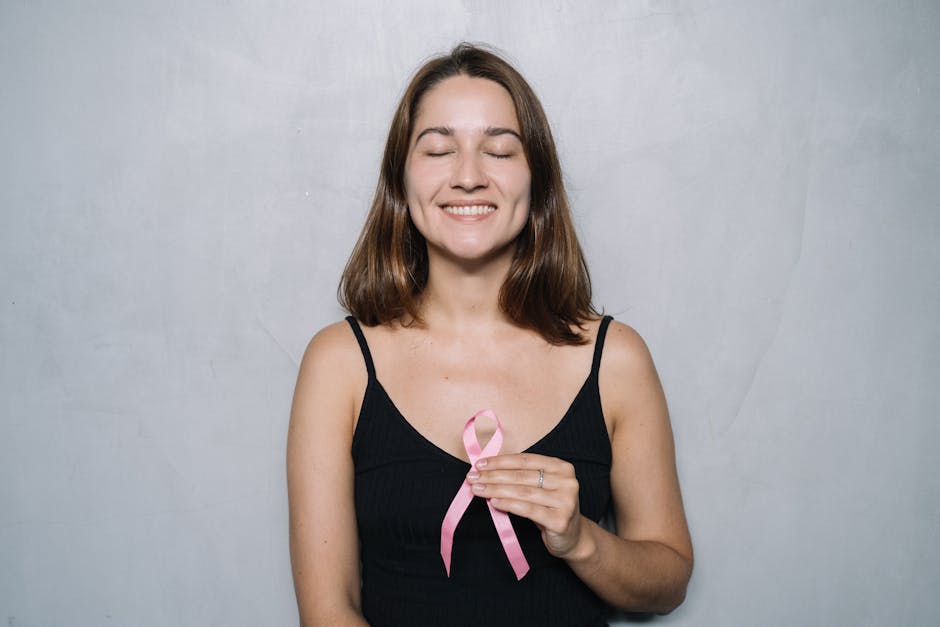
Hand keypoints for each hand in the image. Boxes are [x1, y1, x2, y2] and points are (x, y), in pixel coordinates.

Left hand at [467, 453, 590, 559]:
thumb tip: (486, 470)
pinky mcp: (560, 521)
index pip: (525, 460)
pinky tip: (494, 503)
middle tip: (473, 477)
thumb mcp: (540, 488)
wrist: (572, 538)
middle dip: (493, 476)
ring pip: (523, 492)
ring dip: (496, 490)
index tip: (479, 464)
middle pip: (522, 476)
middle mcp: (567, 482)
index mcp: (562, 467)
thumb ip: (521, 477)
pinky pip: (528, 510)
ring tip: (478, 489)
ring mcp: (566, 501)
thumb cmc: (550, 509)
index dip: (500, 461)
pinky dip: (509, 505)